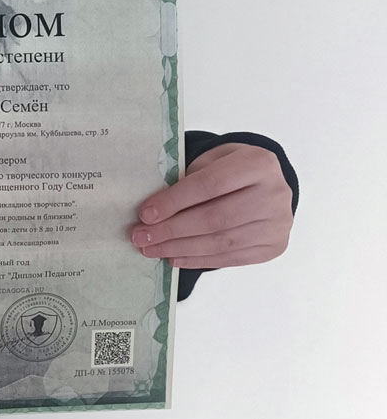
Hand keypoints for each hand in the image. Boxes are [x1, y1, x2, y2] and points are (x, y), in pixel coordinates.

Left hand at [130, 143, 292, 268]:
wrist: (267, 181)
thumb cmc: (230, 167)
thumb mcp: (212, 159)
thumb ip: (188, 178)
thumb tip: (154, 211)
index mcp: (257, 163)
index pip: (209, 185)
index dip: (174, 201)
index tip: (145, 214)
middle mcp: (274, 195)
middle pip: (215, 218)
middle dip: (172, 230)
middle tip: (141, 237)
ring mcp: (277, 224)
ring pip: (221, 242)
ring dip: (181, 248)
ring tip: (152, 249)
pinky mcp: (274, 246)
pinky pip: (231, 258)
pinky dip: (199, 259)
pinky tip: (175, 257)